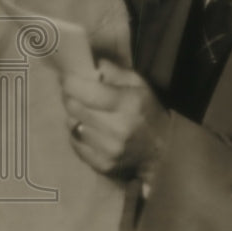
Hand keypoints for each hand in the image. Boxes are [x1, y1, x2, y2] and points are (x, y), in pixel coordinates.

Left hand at [62, 59, 168, 179]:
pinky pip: (75, 143)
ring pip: (72, 125)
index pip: (84, 91)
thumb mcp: (139, 85)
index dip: (70, 82)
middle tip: (76, 94)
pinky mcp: (102, 165)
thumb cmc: (148, 112)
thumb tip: (91, 65)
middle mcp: (117, 128)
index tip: (68, 78)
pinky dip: (78, 135)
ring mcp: (109, 149)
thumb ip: (114, 72)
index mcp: (127, 103)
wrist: (163, 151)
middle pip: (73, 107)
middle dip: (71, 97)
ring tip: (87, 113)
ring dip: (75, 116)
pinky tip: (90, 131)